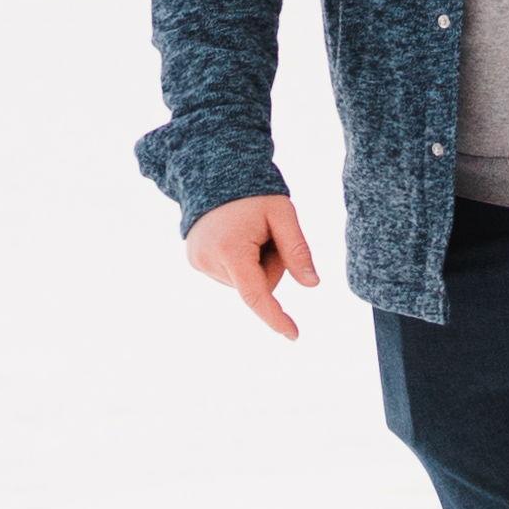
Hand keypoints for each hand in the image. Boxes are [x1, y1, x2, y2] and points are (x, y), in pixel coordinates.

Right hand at [187, 193, 323, 338]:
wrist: (212, 173)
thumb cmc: (252, 192)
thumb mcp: (282, 214)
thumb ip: (297, 249)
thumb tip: (313, 284)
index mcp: (230, 250)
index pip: (256, 295)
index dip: (276, 317)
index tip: (294, 335)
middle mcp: (209, 261)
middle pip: (257, 284)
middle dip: (270, 266)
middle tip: (264, 234)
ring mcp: (198, 262)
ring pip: (245, 281)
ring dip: (254, 262)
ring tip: (245, 231)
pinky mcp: (195, 261)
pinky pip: (231, 274)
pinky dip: (240, 261)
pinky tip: (234, 237)